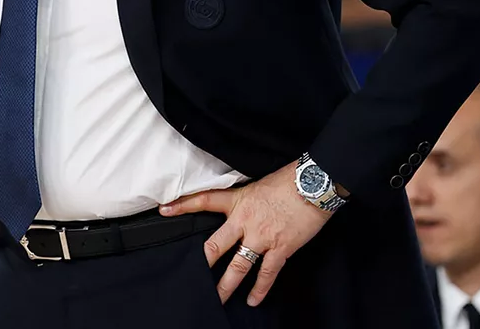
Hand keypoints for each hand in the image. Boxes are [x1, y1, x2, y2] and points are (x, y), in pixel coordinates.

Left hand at [159, 161, 332, 306]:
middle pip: (216, 245)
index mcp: (239, 201)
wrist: (315, 183)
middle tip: (188, 275)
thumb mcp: (259, 183)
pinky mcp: (281, 249)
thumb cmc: (290, 179)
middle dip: (201, 262)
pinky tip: (252, 300)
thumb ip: (246, 198)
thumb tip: (240, 207)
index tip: (164, 210)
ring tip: (216, 298)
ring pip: (238, 266)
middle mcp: (245, 221)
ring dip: (226, 285)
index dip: (183, 205)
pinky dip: (259, 289)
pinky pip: (267, 274)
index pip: (205, 200)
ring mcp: (262, 237)